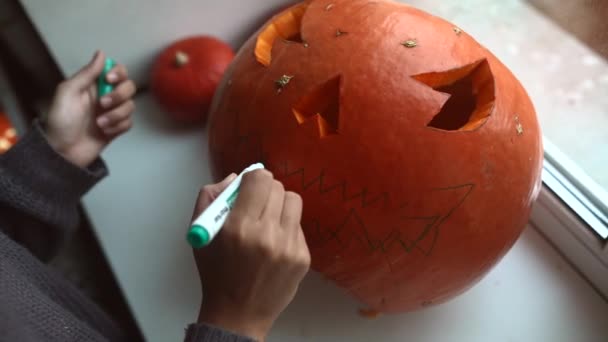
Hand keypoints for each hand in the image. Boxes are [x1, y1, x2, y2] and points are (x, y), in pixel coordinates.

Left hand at [45, 51, 136, 167]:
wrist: (63, 151)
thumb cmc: (61, 121)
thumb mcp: (68, 92)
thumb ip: (86, 73)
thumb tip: (101, 53)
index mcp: (94, 85)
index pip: (117, 70)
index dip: (118, 72)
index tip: (109, 79)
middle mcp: (106, 96)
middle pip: (129, 86)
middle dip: (119, 95)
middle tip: (102, 104)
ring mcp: (113, 112)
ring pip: (130, 106)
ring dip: (116, 115)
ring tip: (99, 123)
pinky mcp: (117, 128)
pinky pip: (129, 123)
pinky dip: (117, 127)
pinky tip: (104, 131)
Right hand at [192, 170, 310, 340]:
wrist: (238, 313)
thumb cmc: (216, 272)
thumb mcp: (200, 234)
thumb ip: (210, 197)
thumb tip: (236, 177)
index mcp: (238, 227)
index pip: (260, 179)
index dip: (253, 178)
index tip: (249, 187)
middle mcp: (266, 234)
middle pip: (278, 187)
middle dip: (265, 191)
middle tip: (256, 205)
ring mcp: (288, 247)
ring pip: (294, 201)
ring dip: (280, 205)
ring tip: (268, 221)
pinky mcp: (303, 257)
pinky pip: (299, 226)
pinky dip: (287, 228)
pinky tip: (274, 244)